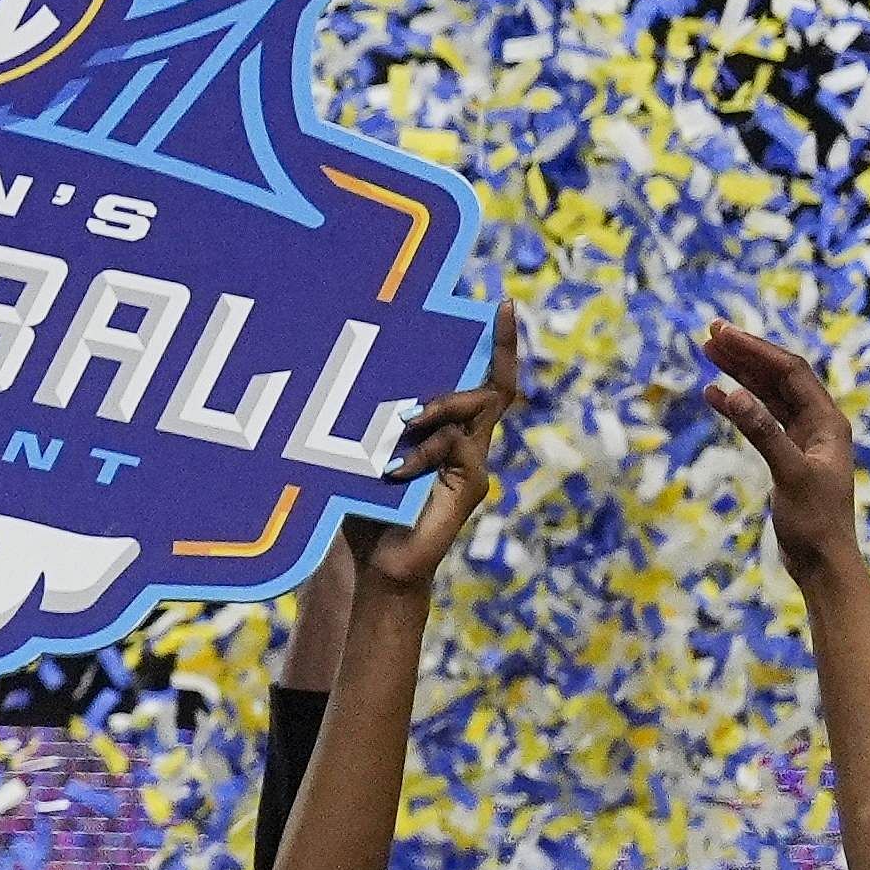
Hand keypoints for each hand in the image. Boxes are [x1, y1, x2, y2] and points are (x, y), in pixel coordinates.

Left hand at [361, 305, 521, 599]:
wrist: (376, 565)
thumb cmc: (363, 507)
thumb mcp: (364, 451)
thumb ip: (375, 420)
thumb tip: (363, 382)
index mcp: (447, 430)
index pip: (485, 380)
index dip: (501, 344)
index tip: (507, 305)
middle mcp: (470, 443)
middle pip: (492, 389)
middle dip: (476, 367)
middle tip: (438, 372)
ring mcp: (475, 464)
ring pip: (475, 411)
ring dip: (436, 408)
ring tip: (397, 425)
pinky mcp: (472, 486)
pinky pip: (458, 447)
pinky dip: (423, 451)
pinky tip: (391, 471)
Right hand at [705, 321, 866, 580]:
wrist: (823, 561)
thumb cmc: (813, 521)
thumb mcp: (789, 475)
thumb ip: (762, 433)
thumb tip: (731, 395)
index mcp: (828, 421)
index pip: (790, 372)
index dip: (756, 350)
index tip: (722, 334)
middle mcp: (819, 423)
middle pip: (780, 376)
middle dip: (747, 353)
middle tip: (711, 331)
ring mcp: (804, 438)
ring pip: (769, 395)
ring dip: (741, 373)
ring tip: (709, 352)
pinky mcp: (788, 455)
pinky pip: (762, 419)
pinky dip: (738, 405)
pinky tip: (714, 395)